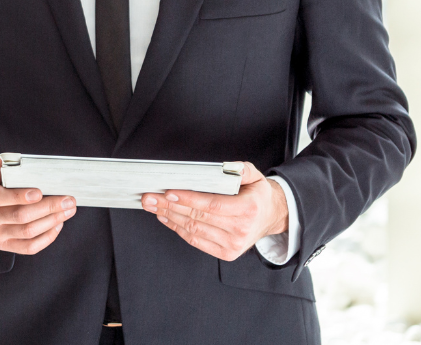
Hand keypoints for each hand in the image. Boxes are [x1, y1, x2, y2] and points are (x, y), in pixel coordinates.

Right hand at [0, 157, 76, 255]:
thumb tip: (9, 165)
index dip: (19, 196)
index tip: (39, 192)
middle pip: (20, 216)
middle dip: (49, 208)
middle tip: (68, 199)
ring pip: (28, 232)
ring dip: (52, 221)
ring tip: (68, 210)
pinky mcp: (2, 245)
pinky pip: (29, 247)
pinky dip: (47, 237)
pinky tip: (57, 224)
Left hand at [141, 161, 287, 260]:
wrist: (271, 217)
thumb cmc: (258, 195)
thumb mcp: (255, 175)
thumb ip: (241, 169)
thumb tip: (226, 167)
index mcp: (247, 209)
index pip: (212, 205)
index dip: (188, 199)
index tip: (168, 192)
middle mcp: (241, 230)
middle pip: (197, 217)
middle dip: (169, 206)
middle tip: (149, 197)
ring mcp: (233, 244)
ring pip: (193, 230)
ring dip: (169, 217)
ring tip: (153, 206)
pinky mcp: (226, 253)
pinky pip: (196, 240)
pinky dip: (177, 229)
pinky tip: (166, 217)